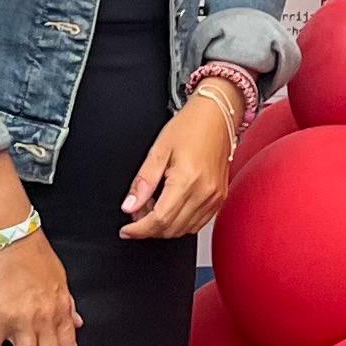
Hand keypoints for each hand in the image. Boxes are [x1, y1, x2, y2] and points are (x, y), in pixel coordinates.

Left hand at [123, 93, 241, 239]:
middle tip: (136, 214)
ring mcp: (214, 198)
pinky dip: (180, 223)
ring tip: (152, 208)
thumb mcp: (159, 149)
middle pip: (171, 229)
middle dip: (148, 229)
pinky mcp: (219, 198)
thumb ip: (143, 181)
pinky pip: (197, 223)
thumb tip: (129, 206)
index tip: (125, 230)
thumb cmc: (190, 127)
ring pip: (184, 230)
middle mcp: (204, 193)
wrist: (217, 116)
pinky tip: (170, 208)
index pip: (160, 219)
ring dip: (164, 227)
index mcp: (187, 180)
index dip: (139, 230)